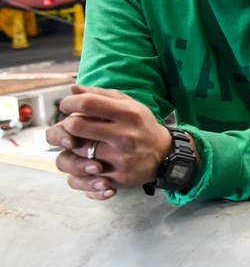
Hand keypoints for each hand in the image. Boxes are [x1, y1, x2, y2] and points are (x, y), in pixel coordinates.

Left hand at [45, 85, 172, 199]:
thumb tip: (73, 89)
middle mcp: (125, 135)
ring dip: (73, 148)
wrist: (166, 155)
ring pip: (76, 152)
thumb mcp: (130, 105)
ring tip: (82, 145)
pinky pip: (83, 176)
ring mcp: (121, 159)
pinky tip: (87, 163)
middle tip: (72, 127)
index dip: (69, 103)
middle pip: (75, 127)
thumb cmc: (142, 127)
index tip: (67, 106)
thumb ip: (101, 95)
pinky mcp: (118, 177)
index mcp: (128, 114)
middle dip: (68, 125)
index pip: (87, 103)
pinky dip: (80, 170)